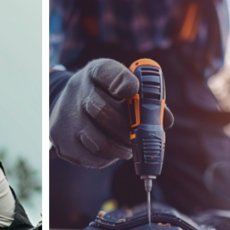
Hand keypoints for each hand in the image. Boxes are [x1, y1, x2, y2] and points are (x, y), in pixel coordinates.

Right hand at [50, 58, 173, 167]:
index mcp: (96, 72)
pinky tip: (113, 150)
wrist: (66, 108)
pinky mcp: (62, 142)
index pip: (107, 71)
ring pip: (100, 142)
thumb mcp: (122, 87)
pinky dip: (109, 158)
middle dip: (128, 128)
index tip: (133, 90)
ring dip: (122, 148)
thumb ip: (145, 100)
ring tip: (129, 146)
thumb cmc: (105, 96)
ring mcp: (66, 118)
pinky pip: (93, 158)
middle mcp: (77, 92)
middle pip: (103, 112)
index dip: (122, 81)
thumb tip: (167, 121)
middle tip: (141, 137)